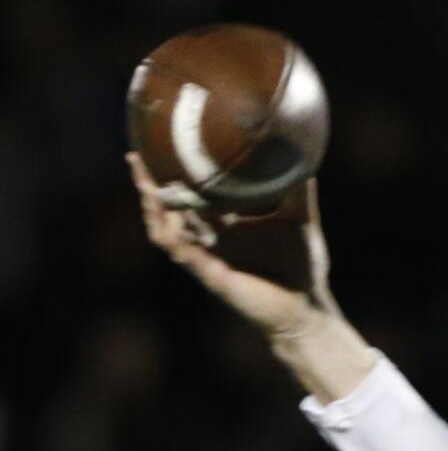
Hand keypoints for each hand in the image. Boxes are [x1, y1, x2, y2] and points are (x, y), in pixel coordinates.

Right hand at [128, 151, 340, 340]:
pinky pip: (182, 251)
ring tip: (146, 183)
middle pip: (166, 210)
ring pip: (164, 230)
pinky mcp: (210, 275)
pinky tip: (172, 214)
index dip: (173, 174)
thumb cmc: (301, 266)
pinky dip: (174, 232)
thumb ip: (299, 191)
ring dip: (153, 208)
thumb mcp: (300, 220)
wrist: (307, 307)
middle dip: (148, 185)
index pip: (190, 195)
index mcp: (224, 226)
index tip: (162, 143)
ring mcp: (206, 258)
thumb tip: (305, 156)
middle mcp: (209, 240)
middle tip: (136, 157)